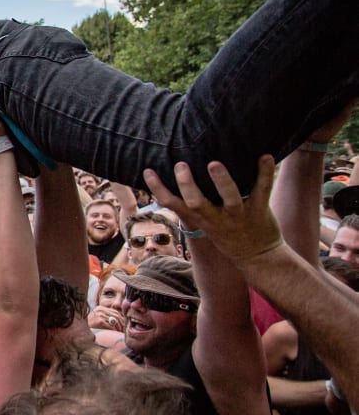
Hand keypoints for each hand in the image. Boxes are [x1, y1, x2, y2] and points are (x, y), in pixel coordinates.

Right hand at [87, 306, 124, 331]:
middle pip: (116, 315)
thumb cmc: (90, 327)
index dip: (121, 318)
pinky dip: (114, 330)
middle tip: (123, 329)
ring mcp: (99, 314)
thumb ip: (107, 317)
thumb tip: (120, 320)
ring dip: (119, 327)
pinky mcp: (99, 320)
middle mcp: (99, 310)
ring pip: (114, 320)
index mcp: (100, 308)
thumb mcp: (98, 319)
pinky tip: (115, 333)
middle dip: (121, 323)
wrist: (81, 331)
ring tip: (120, 332)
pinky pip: (111, 325)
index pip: (115, 311)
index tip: (124, 325)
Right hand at [143, 156, 282, 264]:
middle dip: (187, 185)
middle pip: (196, 203)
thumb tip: (181, 178)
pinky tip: (265, 156)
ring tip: (213, 164)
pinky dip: (264, 172)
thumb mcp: (205, 224)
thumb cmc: (228, 235)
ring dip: (221, 181)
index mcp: (200, 219)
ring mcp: (238, 215)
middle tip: (180, 165)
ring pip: (229, 198)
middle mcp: (216, 218)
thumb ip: (194, 206)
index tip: (148, 171)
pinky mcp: (259, 210)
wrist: (258, 258)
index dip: (158, 189)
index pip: (173, 205)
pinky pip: (262, 190)